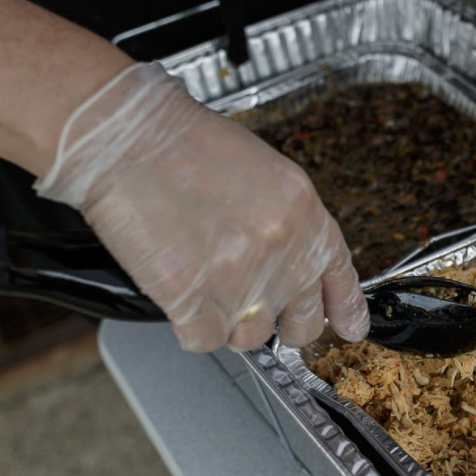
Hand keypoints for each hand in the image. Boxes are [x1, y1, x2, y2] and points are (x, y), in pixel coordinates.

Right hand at [35, 63, 369, 351]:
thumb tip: (291, 264)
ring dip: (229, 322)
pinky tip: (179, 295)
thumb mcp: (264, 172)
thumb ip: (287, 223)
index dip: (345, 307)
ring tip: (204, 283)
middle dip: (282, 322)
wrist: (126, 135)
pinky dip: (189, 326)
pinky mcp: (193, 298)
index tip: (349, 326)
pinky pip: (204, 340)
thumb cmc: (183, 144)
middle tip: (258, 307)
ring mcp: (240, 278)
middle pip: (301, 321)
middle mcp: (282, 250)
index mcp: (305, 213)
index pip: (339, 276)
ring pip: (250, 337)